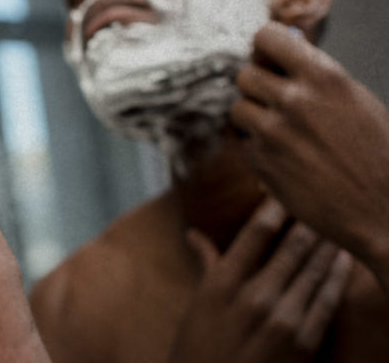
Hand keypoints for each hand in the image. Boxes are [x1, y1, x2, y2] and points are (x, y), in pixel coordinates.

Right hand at [170, 199, 351, 361]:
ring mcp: (282, 320)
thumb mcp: (198, 304)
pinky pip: (327, 301)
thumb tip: (193, 234)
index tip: (286, 190)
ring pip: (315, 270)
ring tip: (338, 225)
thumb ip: (206, 265)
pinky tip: (344, 261)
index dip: (276, 206)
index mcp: (222, 283)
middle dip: (311, 222)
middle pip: (293, 246)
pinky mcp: (303, 343)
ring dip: (329, 245)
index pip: (256, 231)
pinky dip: (338, 277)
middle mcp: (253, 297)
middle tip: (323, 202)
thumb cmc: (199, 348)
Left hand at [231, 22, 388, 273]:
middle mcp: (293, 101)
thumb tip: (282, 47)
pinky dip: (258, 147)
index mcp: (324, 77)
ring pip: (237, 108)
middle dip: (258, 87)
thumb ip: (315, 76)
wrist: (382, 211)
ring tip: (283, 131)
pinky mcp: (260, 162)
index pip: (266, 37)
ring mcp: (272, 133)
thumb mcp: (355, 100)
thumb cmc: (377, 155)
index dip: (265, 49)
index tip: (270, 60)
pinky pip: (244, 142)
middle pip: (244, 74)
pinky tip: (287, 159)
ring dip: (253, 117)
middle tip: (276, 101)